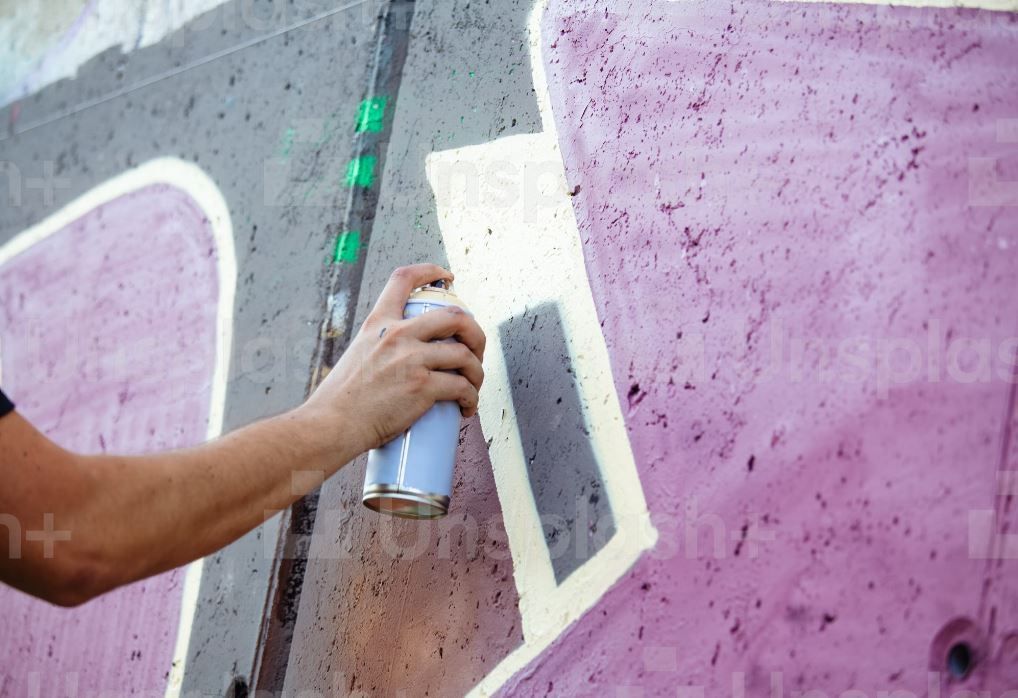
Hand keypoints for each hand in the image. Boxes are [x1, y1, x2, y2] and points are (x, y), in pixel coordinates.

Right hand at [302, 264, 485, 453]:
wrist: (331, 425)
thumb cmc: (340, 400)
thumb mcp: (358, 354)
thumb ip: (382, 347)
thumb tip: (406, 357)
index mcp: (379, 323)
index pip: (404, 279)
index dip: (430, 271)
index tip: (446, 276)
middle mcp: (397, 335)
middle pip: (455, 317)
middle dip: (475, 333)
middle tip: (475, 350)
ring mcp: (411, 360)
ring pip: (465, 355)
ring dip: (477, 372)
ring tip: (472, 386)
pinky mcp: (422, 387)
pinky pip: (462, 387)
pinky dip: (471, 399)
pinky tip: (467, 407)